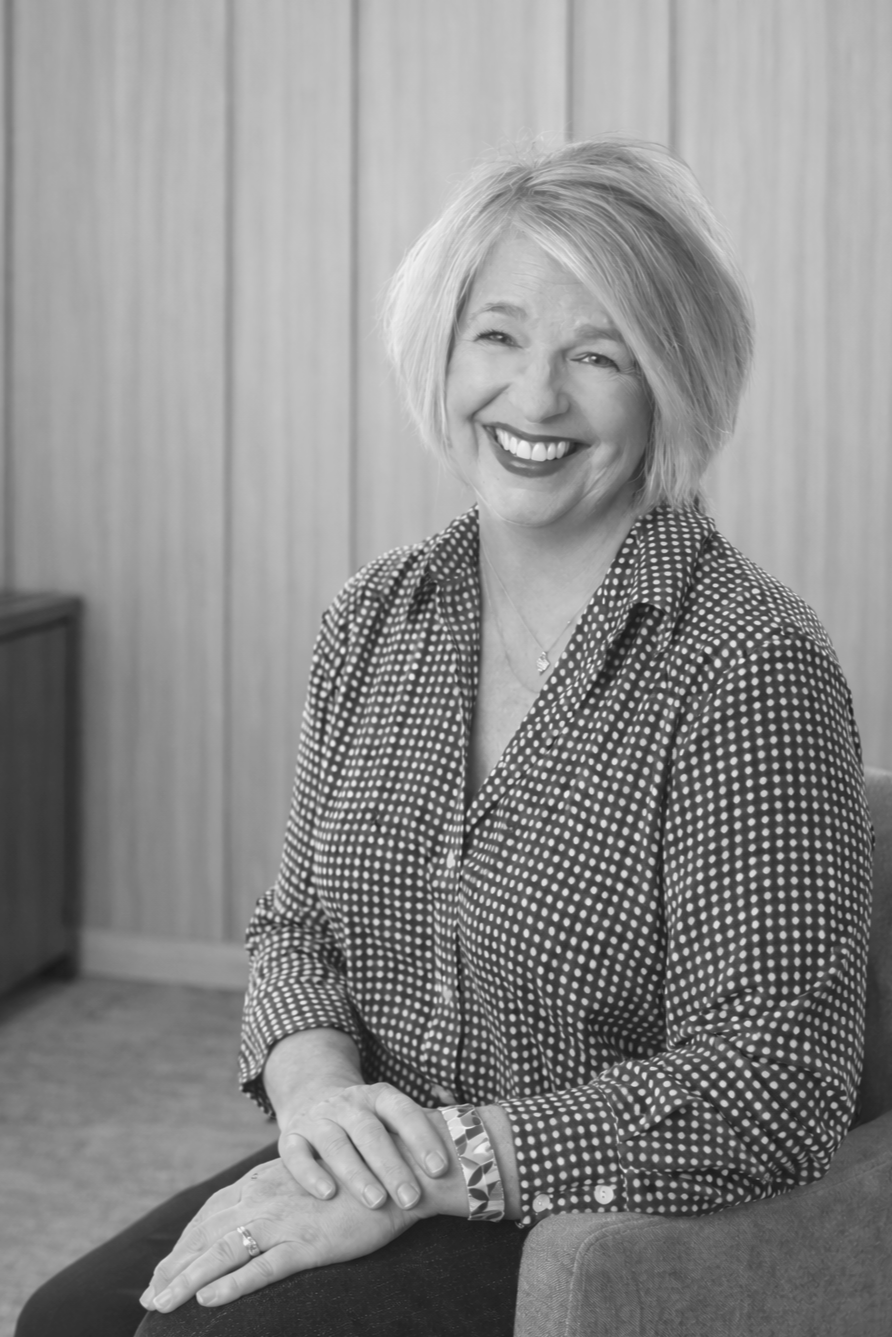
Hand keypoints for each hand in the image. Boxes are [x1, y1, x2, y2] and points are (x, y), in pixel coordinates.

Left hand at [141, 1156, 421, 1313]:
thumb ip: (281, 1194)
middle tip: (148, 1299)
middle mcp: (266, 1197)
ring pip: (222, 1253)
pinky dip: (231, 1284)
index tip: (162, 1271)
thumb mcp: (310, 1183)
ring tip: (161, 1305)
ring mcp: (285, 1221)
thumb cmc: (360, 1180)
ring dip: (187, 1280)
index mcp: (265, 1181)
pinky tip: (208, 1301)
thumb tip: (258, 1217)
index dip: (184, 1243)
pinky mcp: (308, 1244)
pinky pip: (261, 1267)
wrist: (402, 1175)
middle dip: (174, 1267)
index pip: (212, 1214)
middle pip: (207, 1234)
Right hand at [278, 1081, 450, 1210]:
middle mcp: (348, 1103)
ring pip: (335, 1143)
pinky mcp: (291, 1135)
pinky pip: (296, 1154)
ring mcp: (318, 1118)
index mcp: (378, 1097)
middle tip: (413, 1198)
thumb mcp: (390, 1118)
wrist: (314, 1097)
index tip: (440, 1170)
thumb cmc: (368, 1122)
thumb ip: (417, 1134)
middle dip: (393, 1167)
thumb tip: (468, 1159)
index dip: (422, 1139)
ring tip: (376, 1202)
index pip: (403, 1112)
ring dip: (357, 1173)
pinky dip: (311, 1173)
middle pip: (370, 1132)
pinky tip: (327, 1195)